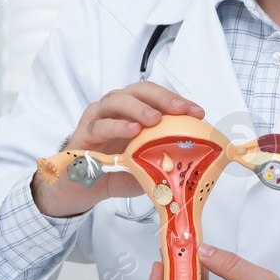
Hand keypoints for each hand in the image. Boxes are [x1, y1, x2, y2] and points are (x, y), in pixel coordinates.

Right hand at [31, 82, 202, 217]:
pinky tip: (131, 131)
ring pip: (116, 101)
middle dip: (162, 98)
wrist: (81, 188)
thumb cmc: (115, 171)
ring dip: (138, 108)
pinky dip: (116, 126)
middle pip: (138, 91)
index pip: (157, 97)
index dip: (177, 101)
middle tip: (180, 110)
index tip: (198, 112)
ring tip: (154, 119)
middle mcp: (116, 109)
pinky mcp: (83, 135)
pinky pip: (98, 125)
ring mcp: (97, 119)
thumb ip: (165, 159)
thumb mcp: (147, 166)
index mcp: (134, 112)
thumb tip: (195, 163)